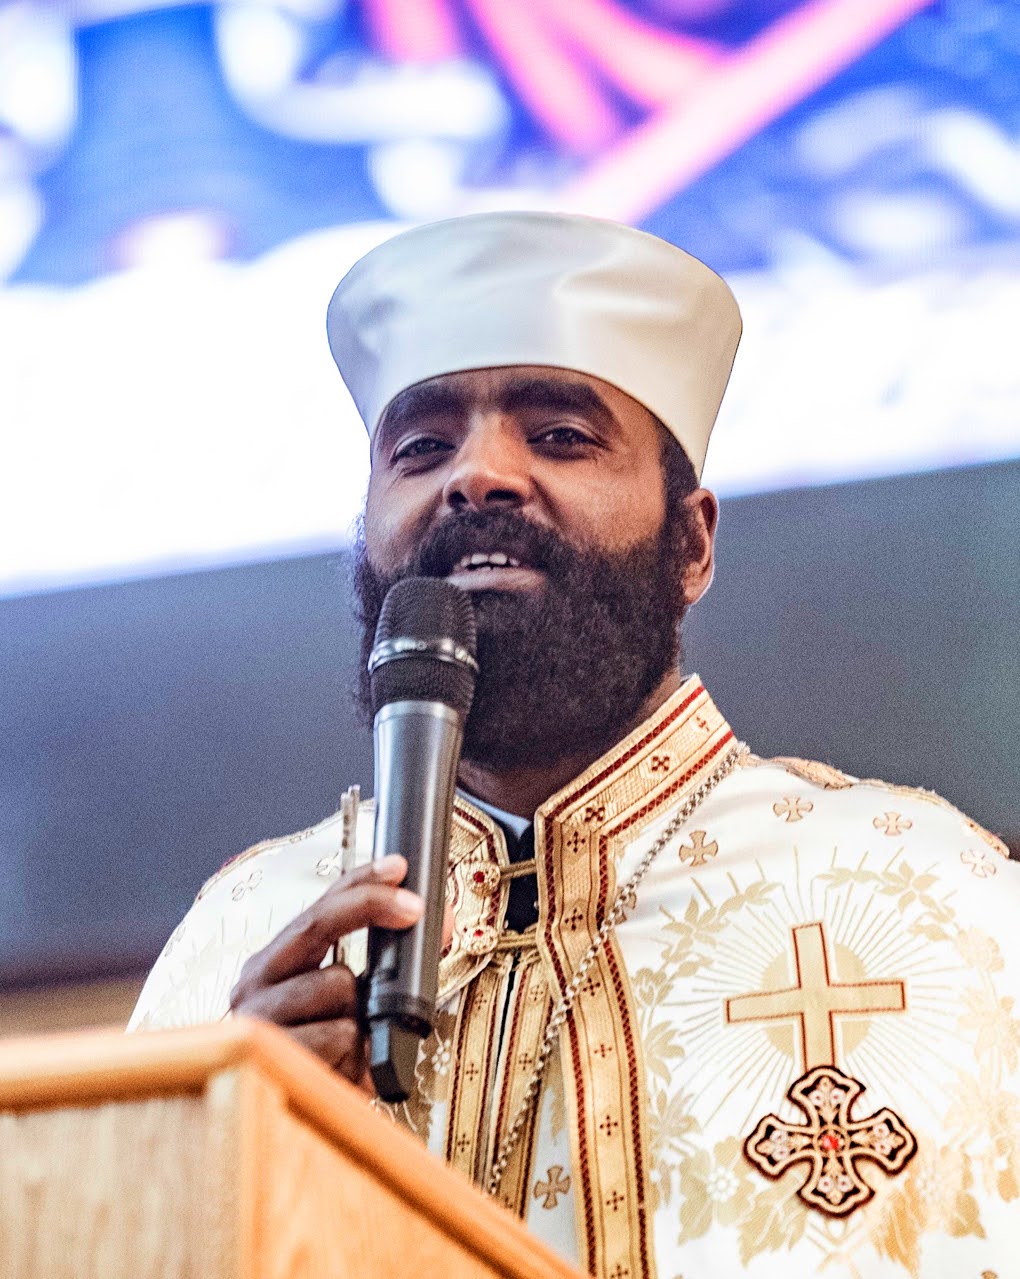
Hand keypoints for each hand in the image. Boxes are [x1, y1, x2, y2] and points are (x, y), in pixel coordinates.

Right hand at [229, 854, 423, 1087]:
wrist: (279, 1121)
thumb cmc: (321, 1060)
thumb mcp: (353, 1008)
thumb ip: (385, 968)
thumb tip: (441, 925)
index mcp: (274, 962)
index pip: (317, 906)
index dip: (360, 881)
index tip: (398, 865)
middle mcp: (257, 980)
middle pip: (318, 923)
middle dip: (370, 907)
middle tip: (415, 909)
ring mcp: (260, 1015)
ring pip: (337, 984)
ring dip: (359, 1013)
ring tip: (350, 1045)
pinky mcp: (273, 1052)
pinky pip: (339, 1033)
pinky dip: (354, 1052)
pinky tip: (340, 1069)